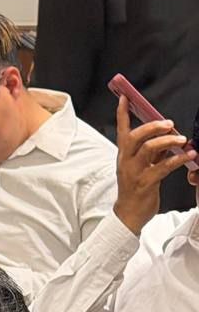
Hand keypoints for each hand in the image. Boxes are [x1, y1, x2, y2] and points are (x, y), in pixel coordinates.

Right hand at [112, 94, 197, 234]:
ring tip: (182, 139)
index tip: (125, 97)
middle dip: (152, 127)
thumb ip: (152, 152)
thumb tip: (167, 137)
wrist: (129, 214)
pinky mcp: (145, 183)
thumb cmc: (136, 189)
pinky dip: (178, 159)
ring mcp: (134, 172)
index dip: (122, 113)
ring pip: (148, 149)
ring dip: (167, 141)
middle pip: (135, 137)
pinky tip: (189, 155)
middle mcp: (126, 161)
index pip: (122, 130)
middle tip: (169, 124)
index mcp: (124, 155)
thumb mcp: (142, 166)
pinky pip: (163, 167)